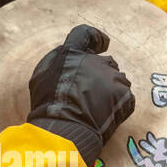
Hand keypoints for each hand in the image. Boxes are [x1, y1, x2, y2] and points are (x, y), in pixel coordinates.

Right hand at [27, 25, 133, 165]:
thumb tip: (69, 55)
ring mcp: (112, 78)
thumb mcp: (40, 77)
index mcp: (73, 53)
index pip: (87, 35)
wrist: (64, 131)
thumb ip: (56, 60)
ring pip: (116, 79)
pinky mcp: (125, 95)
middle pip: (104, 62)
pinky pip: (125, 97)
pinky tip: (104, 116)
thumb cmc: (47, 107)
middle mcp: (95, 61)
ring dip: (109, 90)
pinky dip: (118, 106)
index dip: (96, 38)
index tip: (101, 44)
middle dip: (99, 74)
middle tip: (89, 94)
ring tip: (96, 108)